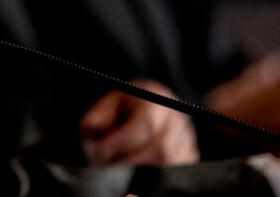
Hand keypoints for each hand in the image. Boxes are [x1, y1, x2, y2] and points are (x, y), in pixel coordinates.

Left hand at [78, 80, 199, 164]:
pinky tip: (133, 175)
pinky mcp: (189, 161)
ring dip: (140, 174)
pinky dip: (151, 179)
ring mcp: (187, 142)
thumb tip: (90, 127)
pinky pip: (174, 176)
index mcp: (156, 99)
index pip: (146, 124)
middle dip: (130, 162)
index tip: (100, 153)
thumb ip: (97, 117)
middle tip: (107, 166)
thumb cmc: (120, 112)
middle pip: (162, 150)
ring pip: (169, 167)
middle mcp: (177, 120)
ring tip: (118, 169)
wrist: (141, 114)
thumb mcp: (104, 108)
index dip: (122, 142)